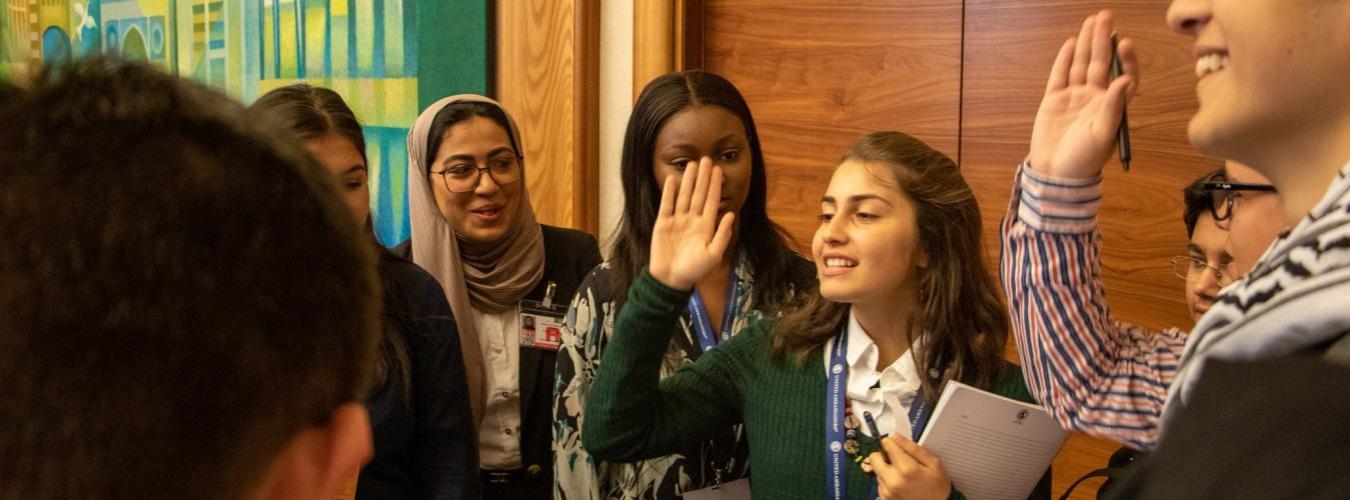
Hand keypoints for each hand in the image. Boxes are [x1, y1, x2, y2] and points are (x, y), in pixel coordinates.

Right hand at [648, 157, 735, 289]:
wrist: (671, 280)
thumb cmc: (694, 271)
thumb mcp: (713, 255)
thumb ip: (722, 235)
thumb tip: (731, 214)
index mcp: (706, 226)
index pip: (712, 201)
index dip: (715, 186)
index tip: (719, 170)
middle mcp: (692, 220)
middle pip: (699, 194)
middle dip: (703, 178)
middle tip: (706, 159)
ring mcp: (677, 221)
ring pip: (684, 196)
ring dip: (688, 181)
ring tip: (692, 164)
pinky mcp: (663, 224)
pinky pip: (667, 204)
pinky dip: (669, 191)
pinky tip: (672, 178)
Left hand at [869, 436, 951, 499]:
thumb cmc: (937, 486)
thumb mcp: (933, 463)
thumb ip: (913, 448)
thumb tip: (896, 437)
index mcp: (906, 469)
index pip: (886, 445)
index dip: (891, 442)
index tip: (897, 444)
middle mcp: (893, 481)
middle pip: (874, 457)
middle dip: (883, 455)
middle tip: (896, 459)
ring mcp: (887, 491)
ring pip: (876, 470)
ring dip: (886, 469)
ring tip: (902, 475)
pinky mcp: (884, 498)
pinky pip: (879, 482)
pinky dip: (887, 480)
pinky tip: (900, 484)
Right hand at [1028, 10, 1137, 178]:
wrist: (1056, 174)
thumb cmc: (1085, 159)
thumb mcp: (1104, 135)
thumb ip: (1114, 106)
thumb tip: (1125, 80)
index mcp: (1111, 106)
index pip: (1122, 76)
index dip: (1125, 60)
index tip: (1124, 44)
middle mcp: (1094, 98)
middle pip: (1100, 63)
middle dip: (1103, 40)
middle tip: (1105, 16)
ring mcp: (1073, 97)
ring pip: (1081, 65)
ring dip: (1086, 43)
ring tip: (1091, 22)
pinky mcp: (1054, 100)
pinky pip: (1060, 75)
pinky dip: (1065, 59)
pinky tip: (1071, 43)